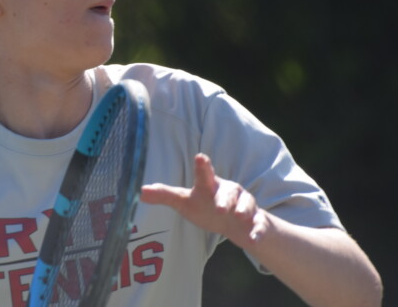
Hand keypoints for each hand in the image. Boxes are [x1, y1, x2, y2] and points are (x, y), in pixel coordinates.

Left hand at [140, 153, 267, 248]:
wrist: (236, 222)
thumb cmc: (206, 206)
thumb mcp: (184, 201)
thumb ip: (164, 196)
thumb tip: (139, 192)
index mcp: (210, 185)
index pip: (204, 174)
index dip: (202, 165)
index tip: (200, 156)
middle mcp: (228, 191)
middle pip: (228, 190)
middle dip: (225, 198)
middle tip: (220, 208)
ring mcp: (244, 205)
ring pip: (246, 204)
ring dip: (242, 210)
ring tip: (237, 216)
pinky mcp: (255, 220)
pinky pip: (259, 224)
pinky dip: (257, 231)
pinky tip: (253, 240)